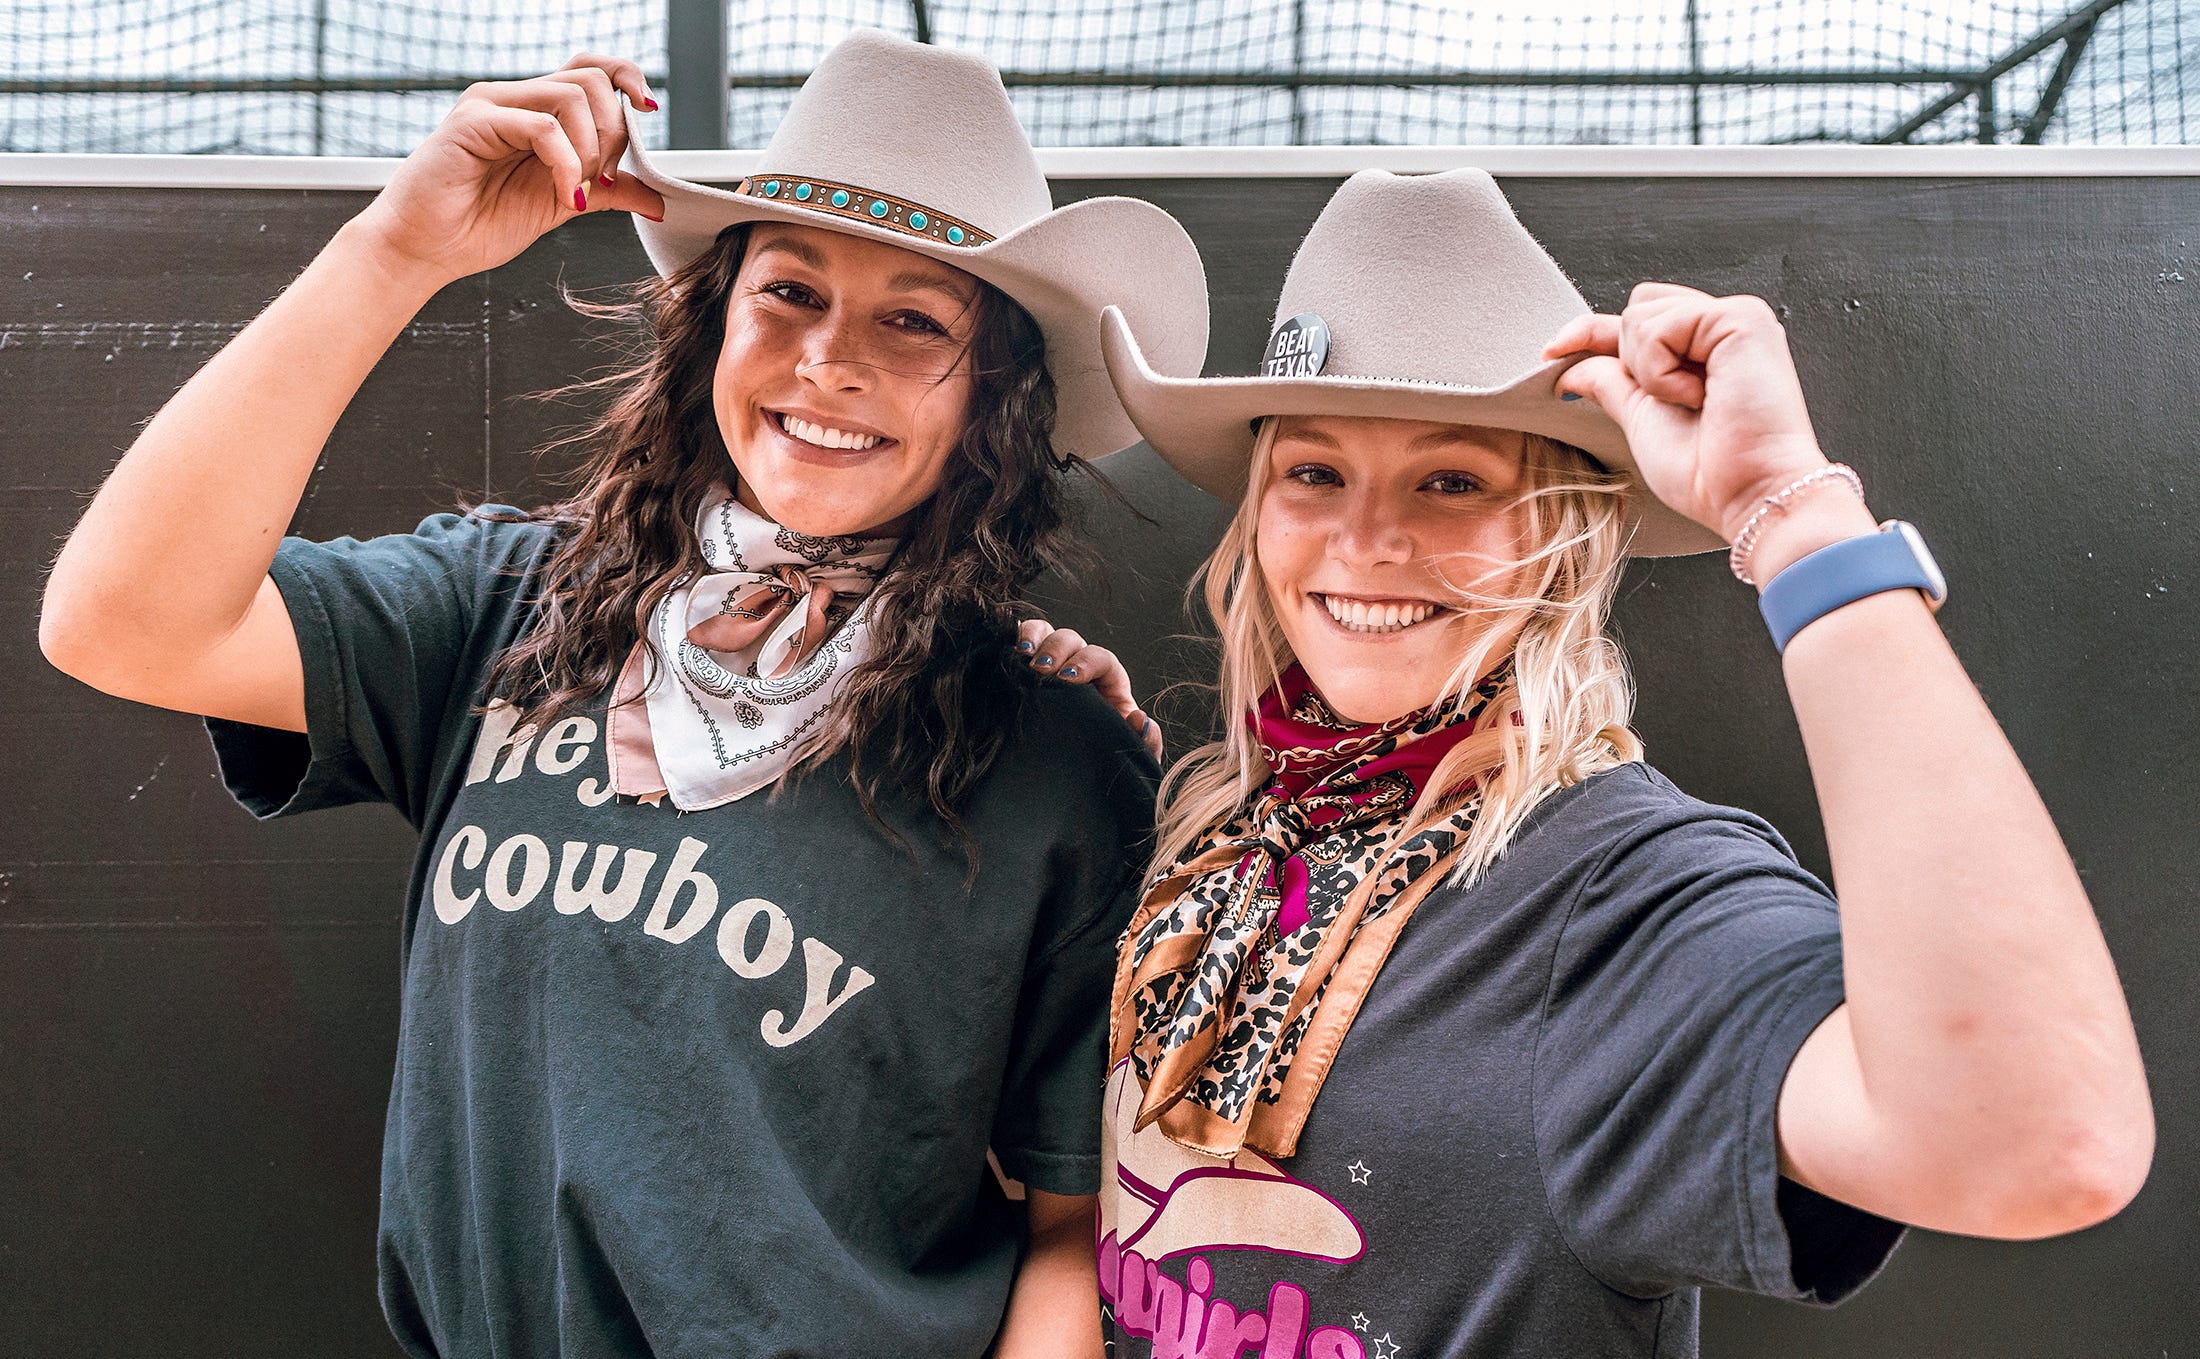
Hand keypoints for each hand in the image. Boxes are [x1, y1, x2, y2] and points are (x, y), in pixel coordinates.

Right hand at [346, 53, 667, 290]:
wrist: (424, 251)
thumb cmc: (478, 226)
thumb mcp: (561, 204)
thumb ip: (606, 191)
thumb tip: (656, 197)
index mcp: (535, 111)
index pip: (590, 70)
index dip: (627, 79)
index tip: (648, 111)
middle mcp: (515, 98)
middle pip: (590, 78)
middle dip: (614, 131)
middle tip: (602, 177)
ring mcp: (492, 105)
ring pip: (572, 96)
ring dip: (591, 149)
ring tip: (577, 189)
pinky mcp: (473, 121)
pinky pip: (543, 127)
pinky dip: (566, 165)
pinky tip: (564, 195)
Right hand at [1014, 620, 1163, 759]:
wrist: (1065, 780)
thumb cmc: (1099, 762)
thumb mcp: (1124, 756)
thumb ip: (1144, 743)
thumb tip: (1140, 719)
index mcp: (1107, 684)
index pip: (1101, 658)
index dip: (1086, 662)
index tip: (1068, 679)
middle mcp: (1079, 668)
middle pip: (1071, 640)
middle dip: (1056, 649)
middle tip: (1041, 670)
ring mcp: (1050, 666)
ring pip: (1045, 634)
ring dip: (1033, 639)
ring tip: (1021, 656)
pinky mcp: (1025, 673)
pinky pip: (1020, 644)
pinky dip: (1015, 639)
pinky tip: (1008, 653)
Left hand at [1543, 283, 1831, 543]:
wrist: (1748, 495)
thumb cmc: (1709, 473)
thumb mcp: (1642, 419)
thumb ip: (1612, 382)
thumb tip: (1571, 363)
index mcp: (1707, 347)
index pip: (1639, 319)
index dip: (1592, 331)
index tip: (1551, 353)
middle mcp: (1724, 326)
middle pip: (1638, 306)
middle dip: (1632, 356)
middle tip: (1670, 402)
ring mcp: (1736, 317)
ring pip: (1642, 312)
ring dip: (1648, 369)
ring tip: (1692, 402)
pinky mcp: (1741, 318)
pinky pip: (1661, 327)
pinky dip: (1661, 371)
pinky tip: (1698, 396)